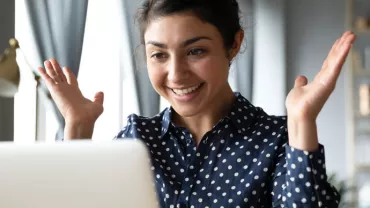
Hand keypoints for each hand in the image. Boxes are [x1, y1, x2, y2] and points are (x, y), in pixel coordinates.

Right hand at [38, 59, 103, 124]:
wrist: (81, 119)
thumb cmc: (89, 115)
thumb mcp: (97, 105)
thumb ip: (98, 98)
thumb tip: (100, 92)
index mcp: (76, 93)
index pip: (71, 80)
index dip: (68, 73)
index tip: (65, 67)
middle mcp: (67, 91)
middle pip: (60, 77)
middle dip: (56, 69)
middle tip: (52, 61)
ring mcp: (61, 90)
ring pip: (54, 76)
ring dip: (50, 69)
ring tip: (46, 60)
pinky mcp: (55, 91)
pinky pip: (48, 80)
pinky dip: (44, 73)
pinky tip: (39, 67)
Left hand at [285, 31, 355, 150]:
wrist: (297, 114)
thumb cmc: (298, 106)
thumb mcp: (298, 90)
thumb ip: (301, 83)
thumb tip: (301, 77)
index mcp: (320, 79)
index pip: (329, 61)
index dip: (334, 50)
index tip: (340, 39)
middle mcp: (327, 79)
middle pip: (335, 58)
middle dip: (342, 45)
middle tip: (350, 33)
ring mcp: (328, 80)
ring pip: (337, 60)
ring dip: (344, 47)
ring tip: (351, 35)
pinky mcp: (328, 82)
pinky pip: (335, 66)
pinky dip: (341, 55)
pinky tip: (346, 45)